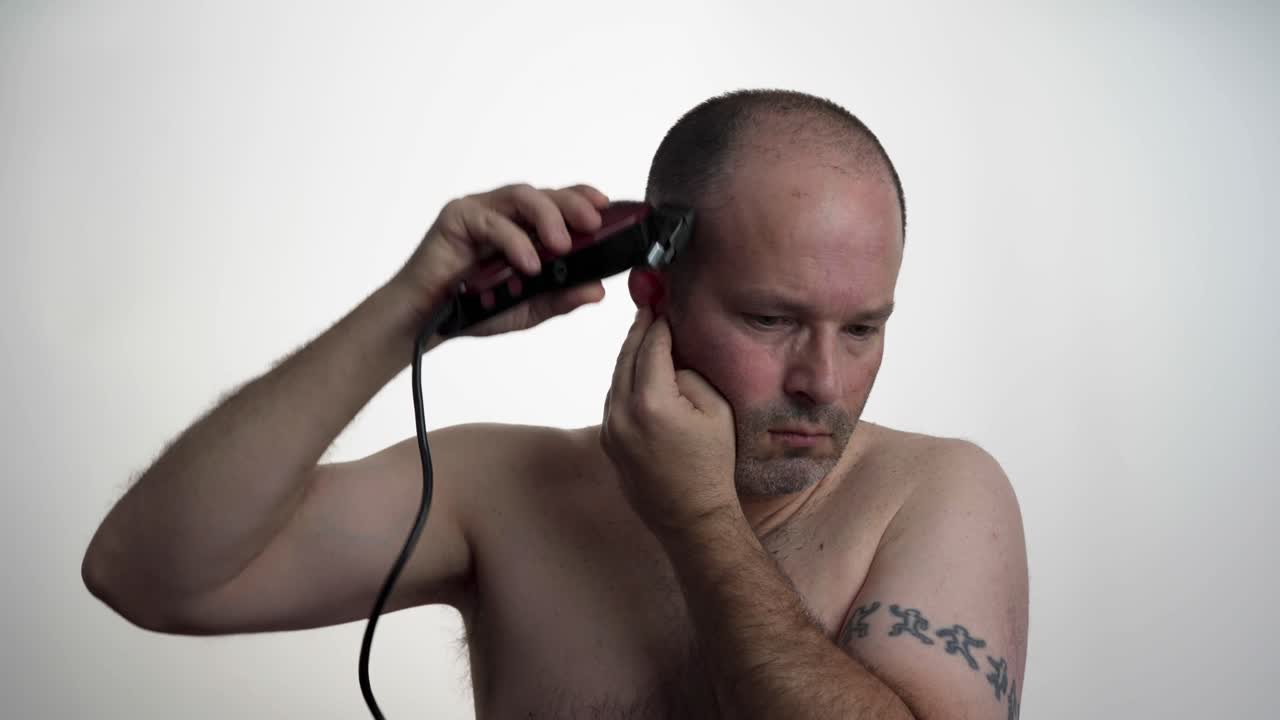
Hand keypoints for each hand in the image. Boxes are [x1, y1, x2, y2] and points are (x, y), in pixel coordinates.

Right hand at [391, 182, 610, 339]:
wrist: (426, 322)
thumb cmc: (474, 307)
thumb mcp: (529, 307)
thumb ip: (561, 297)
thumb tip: (599, 289)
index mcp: (524, 227)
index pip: (559, 202)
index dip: (583, 198)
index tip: (606, 207)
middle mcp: (504, 214)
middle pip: (545, 194)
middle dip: (573, 205)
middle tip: (592, 225)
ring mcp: (480, 212)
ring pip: (522, 197)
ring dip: (548, 218)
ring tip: (563, 246)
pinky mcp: (457, 217)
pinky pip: (492, 222)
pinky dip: (514, 241)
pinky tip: (528, 263)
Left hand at [599, 306, 738, 535]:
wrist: (692, 518)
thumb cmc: (712, 465)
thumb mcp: (716, 411)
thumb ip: (690, 376)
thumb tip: (672, 359)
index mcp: (651, 401)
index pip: (651, 347)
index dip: (658, 322)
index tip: (662, 304)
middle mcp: (622, 413)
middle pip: (626, 357)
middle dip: (638, 331)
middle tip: (647, 308)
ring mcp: (610, 429)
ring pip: (616, 378)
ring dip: (630, 356)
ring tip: (644, 336)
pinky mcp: (609, 442)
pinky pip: (614, 400)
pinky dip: (625, 381)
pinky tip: (638, 373)